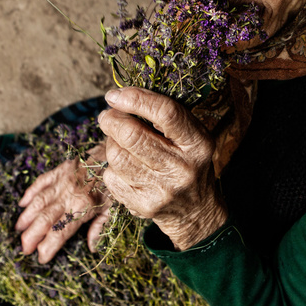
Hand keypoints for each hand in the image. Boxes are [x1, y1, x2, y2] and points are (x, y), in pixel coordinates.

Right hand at [15, 143, 109, 262]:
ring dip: (27, 216)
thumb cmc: (117, 183)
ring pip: (39, 201)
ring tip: (19, 229)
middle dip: (32, 235)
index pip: (61, 232)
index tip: (41, 258)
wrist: (116, 153)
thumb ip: (101, 227)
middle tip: (24, 248)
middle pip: (45, 219)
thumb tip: (92, 248)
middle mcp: (70, 195)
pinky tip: (22, 203)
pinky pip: (42, 182)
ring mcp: (63, 181)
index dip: (49, 246)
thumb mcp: (116, 207)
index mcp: (83, 207)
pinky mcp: (61, 169)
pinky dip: (30, 192)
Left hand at [98, 87, 226, 250]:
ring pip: (117, 156)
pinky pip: (111, 177)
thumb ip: (165, 115)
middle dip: (112, 120)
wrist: (195, 210)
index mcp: (198, 143)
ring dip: (110, 143)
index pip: (165, 113)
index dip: (136, 99)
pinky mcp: (145, 205)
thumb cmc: (188, 161)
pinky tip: (123, 166)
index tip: (115, 95)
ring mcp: (163, 190)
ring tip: (116, 140)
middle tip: (108, 116)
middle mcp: (183, 167)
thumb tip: (120, 97)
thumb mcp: (191, 135)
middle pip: (133, 135)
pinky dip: (111, 167)